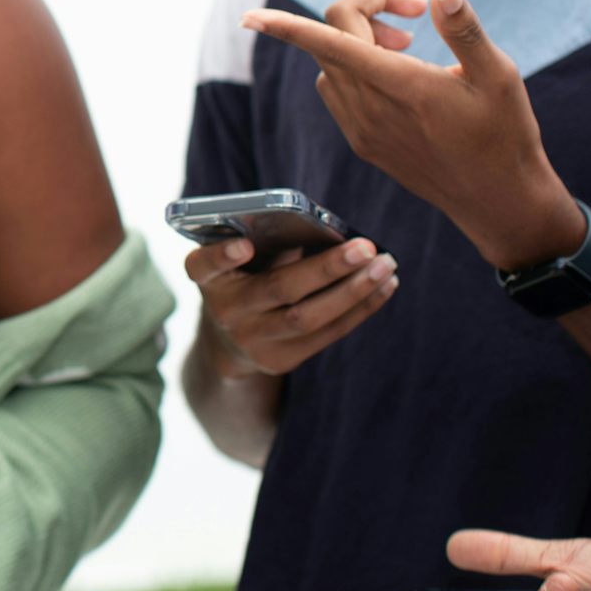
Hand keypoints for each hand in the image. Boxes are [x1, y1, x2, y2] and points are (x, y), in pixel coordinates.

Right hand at [187, 237, 398, 377]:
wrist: (228, 342)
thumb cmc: (242, 280)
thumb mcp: (239, 261)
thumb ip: (266, 243)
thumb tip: (327, 229)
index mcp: (209, 278)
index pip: (204, 266)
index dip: (223, 256)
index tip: (245, 245)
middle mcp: (225, 311)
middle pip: (280, 289)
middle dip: (326, 268)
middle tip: (366, 247)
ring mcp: (253, 341)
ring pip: (309, 318)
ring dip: (354, 291)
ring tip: (386, 266)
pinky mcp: (279, 361)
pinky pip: (326, 335)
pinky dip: (360, 309)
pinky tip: (384, 286)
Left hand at [243, 0, 585, 269]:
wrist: (497, 200)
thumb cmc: (505, 135)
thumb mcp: (498, 75)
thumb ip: (464, 28)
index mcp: (399, 84)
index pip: (330, 41)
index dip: (285, 27)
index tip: (250, 17)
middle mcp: (369, 107)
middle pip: (331, 39)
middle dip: (364, 12)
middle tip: (413, 17)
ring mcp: (361, 129)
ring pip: (329, 67)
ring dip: (356, 43)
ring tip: (407, 47)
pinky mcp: (363, 143)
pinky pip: (337, 94)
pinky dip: (352, 72)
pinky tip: (396, 79)